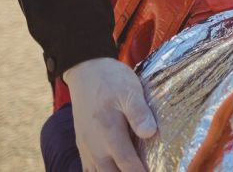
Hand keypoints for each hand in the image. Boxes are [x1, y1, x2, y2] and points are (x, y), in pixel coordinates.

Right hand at [62, 57, 156, 171]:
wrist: (85, 70)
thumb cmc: (111, 80)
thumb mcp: (130, 91)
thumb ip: (139, 113)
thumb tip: (150, 133)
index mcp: (109, 132)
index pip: (128, 164)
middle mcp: (95, 145)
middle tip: (146, 171)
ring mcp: (86, 146)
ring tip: (132, 171)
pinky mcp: (82, 144)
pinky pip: (88, 169)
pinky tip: (114, 169)